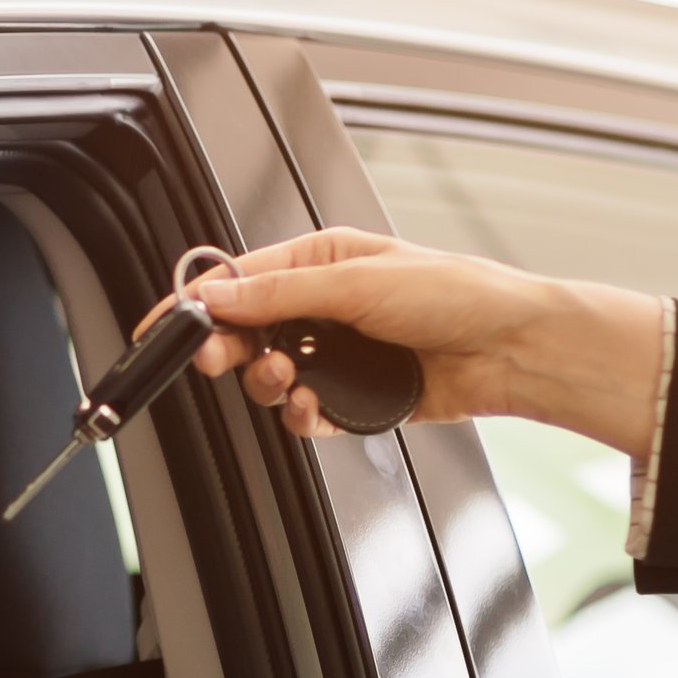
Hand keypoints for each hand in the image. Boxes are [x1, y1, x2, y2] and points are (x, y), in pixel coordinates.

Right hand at [167, 229, 669, 456]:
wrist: (513, 349)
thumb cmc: (459, 294)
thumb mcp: (358, 281)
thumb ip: (281, 291)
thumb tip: (221, 294)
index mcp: (318, 261)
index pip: (238, 281)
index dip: (196, 304)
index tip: (164, 326)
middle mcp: (323, 307)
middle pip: (245, 334)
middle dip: (230, 351)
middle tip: (220, 362)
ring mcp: (337, 353)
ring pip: (270, 379)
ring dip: (270, 386)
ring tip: (291, 384)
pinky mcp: (354, 396)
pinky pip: (306, 413)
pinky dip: (303, 416)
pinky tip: (317, 407)